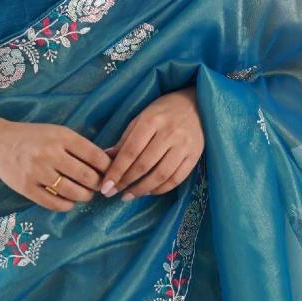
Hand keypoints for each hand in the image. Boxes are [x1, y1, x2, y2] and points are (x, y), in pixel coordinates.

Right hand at [0, 114, 113, 212]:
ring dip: (85, 197)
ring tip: (85, 194)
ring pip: (73, 192)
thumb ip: (80, 146)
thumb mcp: (57, 132)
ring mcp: (37, 171)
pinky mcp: (27, 187)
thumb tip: (109, 162)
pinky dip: (67, 205)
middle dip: (98, 185)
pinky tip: (69, 201)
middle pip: (87, 177)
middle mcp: (50, 153)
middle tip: (98, 187)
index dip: (108, 169)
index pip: (96, 156)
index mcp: (62, 136)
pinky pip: (55, 204)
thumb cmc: (33, 138)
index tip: (109, 174)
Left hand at [99, 85, 203, 199]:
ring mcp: (184, 145)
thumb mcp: (141, 118)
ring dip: (143, 189)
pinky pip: (177, 179)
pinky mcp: (195, 155)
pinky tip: (149, 191)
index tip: (105, 186)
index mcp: (151, 120)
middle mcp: (169, 133)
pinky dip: (161, 189)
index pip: (130, 151)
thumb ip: (125, 139)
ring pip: (161, 175)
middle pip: (144, 165)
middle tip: (114, 193)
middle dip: (126, 182)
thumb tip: (106, 159)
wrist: (196, 105)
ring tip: (129, 195)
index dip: (117, 171)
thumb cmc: (163, 112)